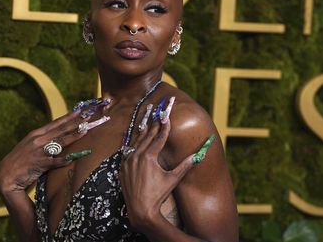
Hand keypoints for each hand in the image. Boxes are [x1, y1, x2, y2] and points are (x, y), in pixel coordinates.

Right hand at [0, 111, 90, 194]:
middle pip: (61, 130)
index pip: (56, 123)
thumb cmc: (20, 160)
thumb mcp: (30, 145)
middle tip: (88, 117)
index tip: (79, 111)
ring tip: (85, 131)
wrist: (5, 175)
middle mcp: (38, 140)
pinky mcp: (39, 164)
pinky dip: (63, 160)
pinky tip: (72, 158)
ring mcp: (39, 151)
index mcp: (36, 134)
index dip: (69, 117)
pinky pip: (54, 162)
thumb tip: (58, 134)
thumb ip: (43, 139)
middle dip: (75, 123)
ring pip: (60, 142)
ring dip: (73, 136)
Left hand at [119, 100, 197, 230]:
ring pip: (136, 142)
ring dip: (143, 132)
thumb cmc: (158, 195)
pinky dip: (133, 144)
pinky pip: (128, 152)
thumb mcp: (173, 179)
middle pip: (147, 137)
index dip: (165, 126)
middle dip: (154, 125)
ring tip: (147, 122)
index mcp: (149, 157)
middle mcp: (137, 156)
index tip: (167, 116)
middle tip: (158, 113)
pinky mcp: (123, 167)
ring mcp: (128, 161)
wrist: (140, 210)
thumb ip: (185, 165)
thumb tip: (199, 155)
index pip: (159, 138)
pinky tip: (136, 141)